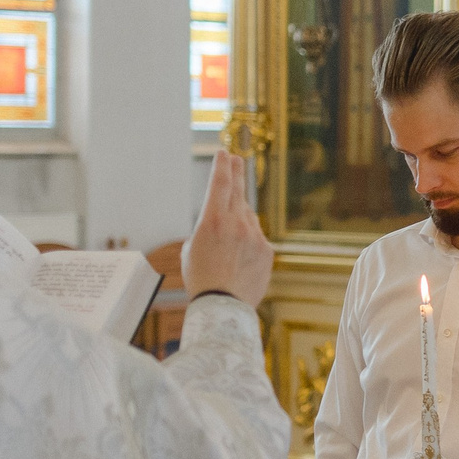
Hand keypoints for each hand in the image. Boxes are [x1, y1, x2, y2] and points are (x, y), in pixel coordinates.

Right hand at [184, 152, 272, 305]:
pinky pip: (257, 237)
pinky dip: (248, 242)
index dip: (222, 166)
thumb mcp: (191, 248)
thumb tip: (219, 223)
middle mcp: (236, 223)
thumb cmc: (201, 278)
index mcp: (212, 220)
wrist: (223, 305)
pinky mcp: (267, 249)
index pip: (219, 183)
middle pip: (238, 191)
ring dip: (239, 221)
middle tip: (236, 159)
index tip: (224, 153)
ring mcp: (254, 235)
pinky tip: (238, 259)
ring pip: (247, 217)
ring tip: (227, 242)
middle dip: (236, 173)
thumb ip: (207, 228)